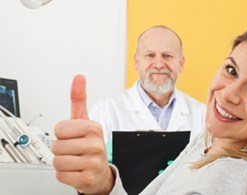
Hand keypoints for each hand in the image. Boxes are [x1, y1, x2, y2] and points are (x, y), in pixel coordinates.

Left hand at [51, 75, 113, 193]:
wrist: (100, 172)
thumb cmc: (89, 145)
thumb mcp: (84, 121)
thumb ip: (79, 99)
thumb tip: (79, 77)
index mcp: (94, 128)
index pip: (59, 128)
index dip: (62, 134)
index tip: (73, 136)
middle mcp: (96, 145)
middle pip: (56, 145)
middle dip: (61, 149)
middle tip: (74, 150)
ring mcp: (93, 162)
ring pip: (57, 161)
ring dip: (62, 163)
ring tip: (75, 161)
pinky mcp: (88, 179)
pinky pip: (60, 175)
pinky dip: (64, 175)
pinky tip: (76, 171)